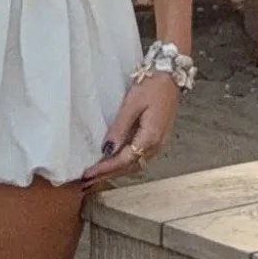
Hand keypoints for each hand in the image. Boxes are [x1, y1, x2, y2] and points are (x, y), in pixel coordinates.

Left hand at [81, 74, 179, 190]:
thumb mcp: (131, 104)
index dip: (105, 169)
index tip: (88, 174)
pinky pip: (139, 157)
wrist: (170, 77)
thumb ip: (119, 128)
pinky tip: (113, 163)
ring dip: (115, 172)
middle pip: (129, 167)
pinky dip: (124, 164)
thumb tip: (107, 150)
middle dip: (107, 175)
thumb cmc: (151, 86)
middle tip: (86, 182)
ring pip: (135, 165)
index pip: (123, 160)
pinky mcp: (156, 139)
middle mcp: (156, 146)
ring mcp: (158, 144)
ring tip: (96, 176)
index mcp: (150, 137)